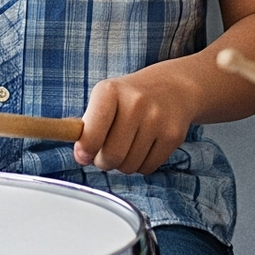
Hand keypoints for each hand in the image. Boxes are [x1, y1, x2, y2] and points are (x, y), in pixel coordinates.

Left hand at [75, 68, 196, 174]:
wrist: (173, 87)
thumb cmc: (130, 97)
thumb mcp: (105, 98)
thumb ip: (88, 127)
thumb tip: (81, 156)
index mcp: (110, 91)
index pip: (91, 134)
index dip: (85, 150)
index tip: (83, 155)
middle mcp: (135, 102)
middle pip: (111, 156)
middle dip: (104, 161)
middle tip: (105, 152)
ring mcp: (156, 119)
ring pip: (129, 166)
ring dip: (123, 163)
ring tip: (126, 145)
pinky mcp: (173, 135)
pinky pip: (147, 168)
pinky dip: (141, 164)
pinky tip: (143, 146)